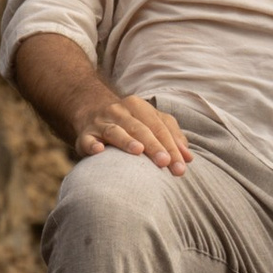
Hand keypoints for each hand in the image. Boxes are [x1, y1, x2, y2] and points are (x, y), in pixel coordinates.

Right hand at [71, 87, 192, 173]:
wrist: (89, 110)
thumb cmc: (129, 122)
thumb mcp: (150, 123)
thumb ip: (171, 137)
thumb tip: (188, 158)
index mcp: (139, 107)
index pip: (159, 127)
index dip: (171, 146)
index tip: (181, 166)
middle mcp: (120, 111)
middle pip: (140, 128)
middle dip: (154, 146)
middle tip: (165, 163)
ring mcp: (101, 122)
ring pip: (115, 131)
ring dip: (126, 141)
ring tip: (138, 151)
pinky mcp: (84, 134)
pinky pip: (87, 139)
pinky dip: (92, 144)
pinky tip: (98, 151)